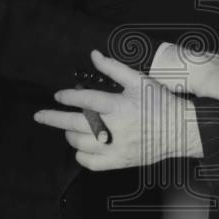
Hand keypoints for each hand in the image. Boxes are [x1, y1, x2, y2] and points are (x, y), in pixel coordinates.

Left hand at [33, 50, 202, 170]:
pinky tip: (81, 146)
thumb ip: (114, 68)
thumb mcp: (139, 80)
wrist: (179, 131)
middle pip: (75, 124)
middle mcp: (115, 128)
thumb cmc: (159, 104)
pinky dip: (80, 155)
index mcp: (119, 106)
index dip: (68, 97)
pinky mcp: (118, 162)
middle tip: (39, 115)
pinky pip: (90, 163)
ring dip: (69, 134)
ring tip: (69, 127)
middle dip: (53, 118)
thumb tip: (94, 55)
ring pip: (80, 144)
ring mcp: (115, 148)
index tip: (58, 95)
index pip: (87, 101)